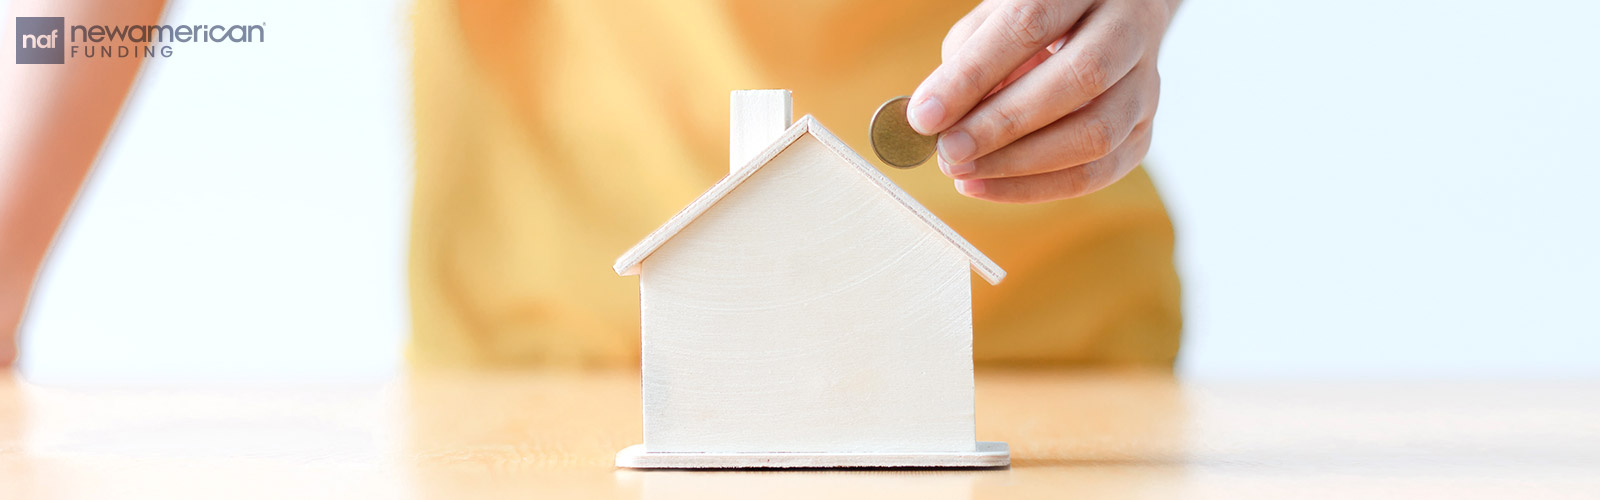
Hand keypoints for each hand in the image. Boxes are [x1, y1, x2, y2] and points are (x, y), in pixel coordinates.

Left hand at [909, 0, 1178, 202]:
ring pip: (1098, 133)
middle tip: (948, 152)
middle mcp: (1128, 27)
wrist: (1112, 20)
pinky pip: (1100, 171)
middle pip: (1079, 79)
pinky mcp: (1145, 129)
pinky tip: (990, 185)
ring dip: (1022, 165)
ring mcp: (1147, 82)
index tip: (925, 116)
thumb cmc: (1037, 20)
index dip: (974, 75)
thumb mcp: (996, 18)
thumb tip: (935, 118)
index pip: (1030, 25)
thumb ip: (968, 59)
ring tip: (964, 173)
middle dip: (1003, 124)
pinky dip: (1039, 187)